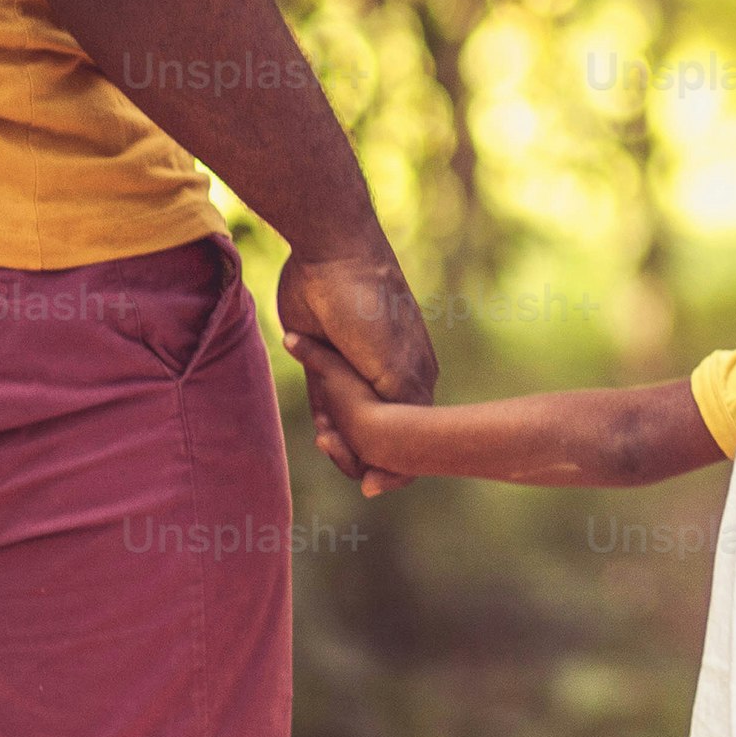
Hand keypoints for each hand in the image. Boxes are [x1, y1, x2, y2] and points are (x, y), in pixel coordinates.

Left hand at [279, 244, 438, 496]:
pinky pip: (323, 399)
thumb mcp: (394, 368)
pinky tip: (319, 422)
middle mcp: (390, 377)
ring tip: (324, 435)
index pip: (412, 436)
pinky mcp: (324, 358)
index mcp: (416, 379)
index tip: (371, 477)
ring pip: (348, 420)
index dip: (393, 462)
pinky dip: (321, 414)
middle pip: (377, 433)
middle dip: (359, 451)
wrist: (332, 259)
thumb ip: (402, 409)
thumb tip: (408, 454)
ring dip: (338, 435)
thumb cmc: (371, 311)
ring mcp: (357, 368)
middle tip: (335, 444)